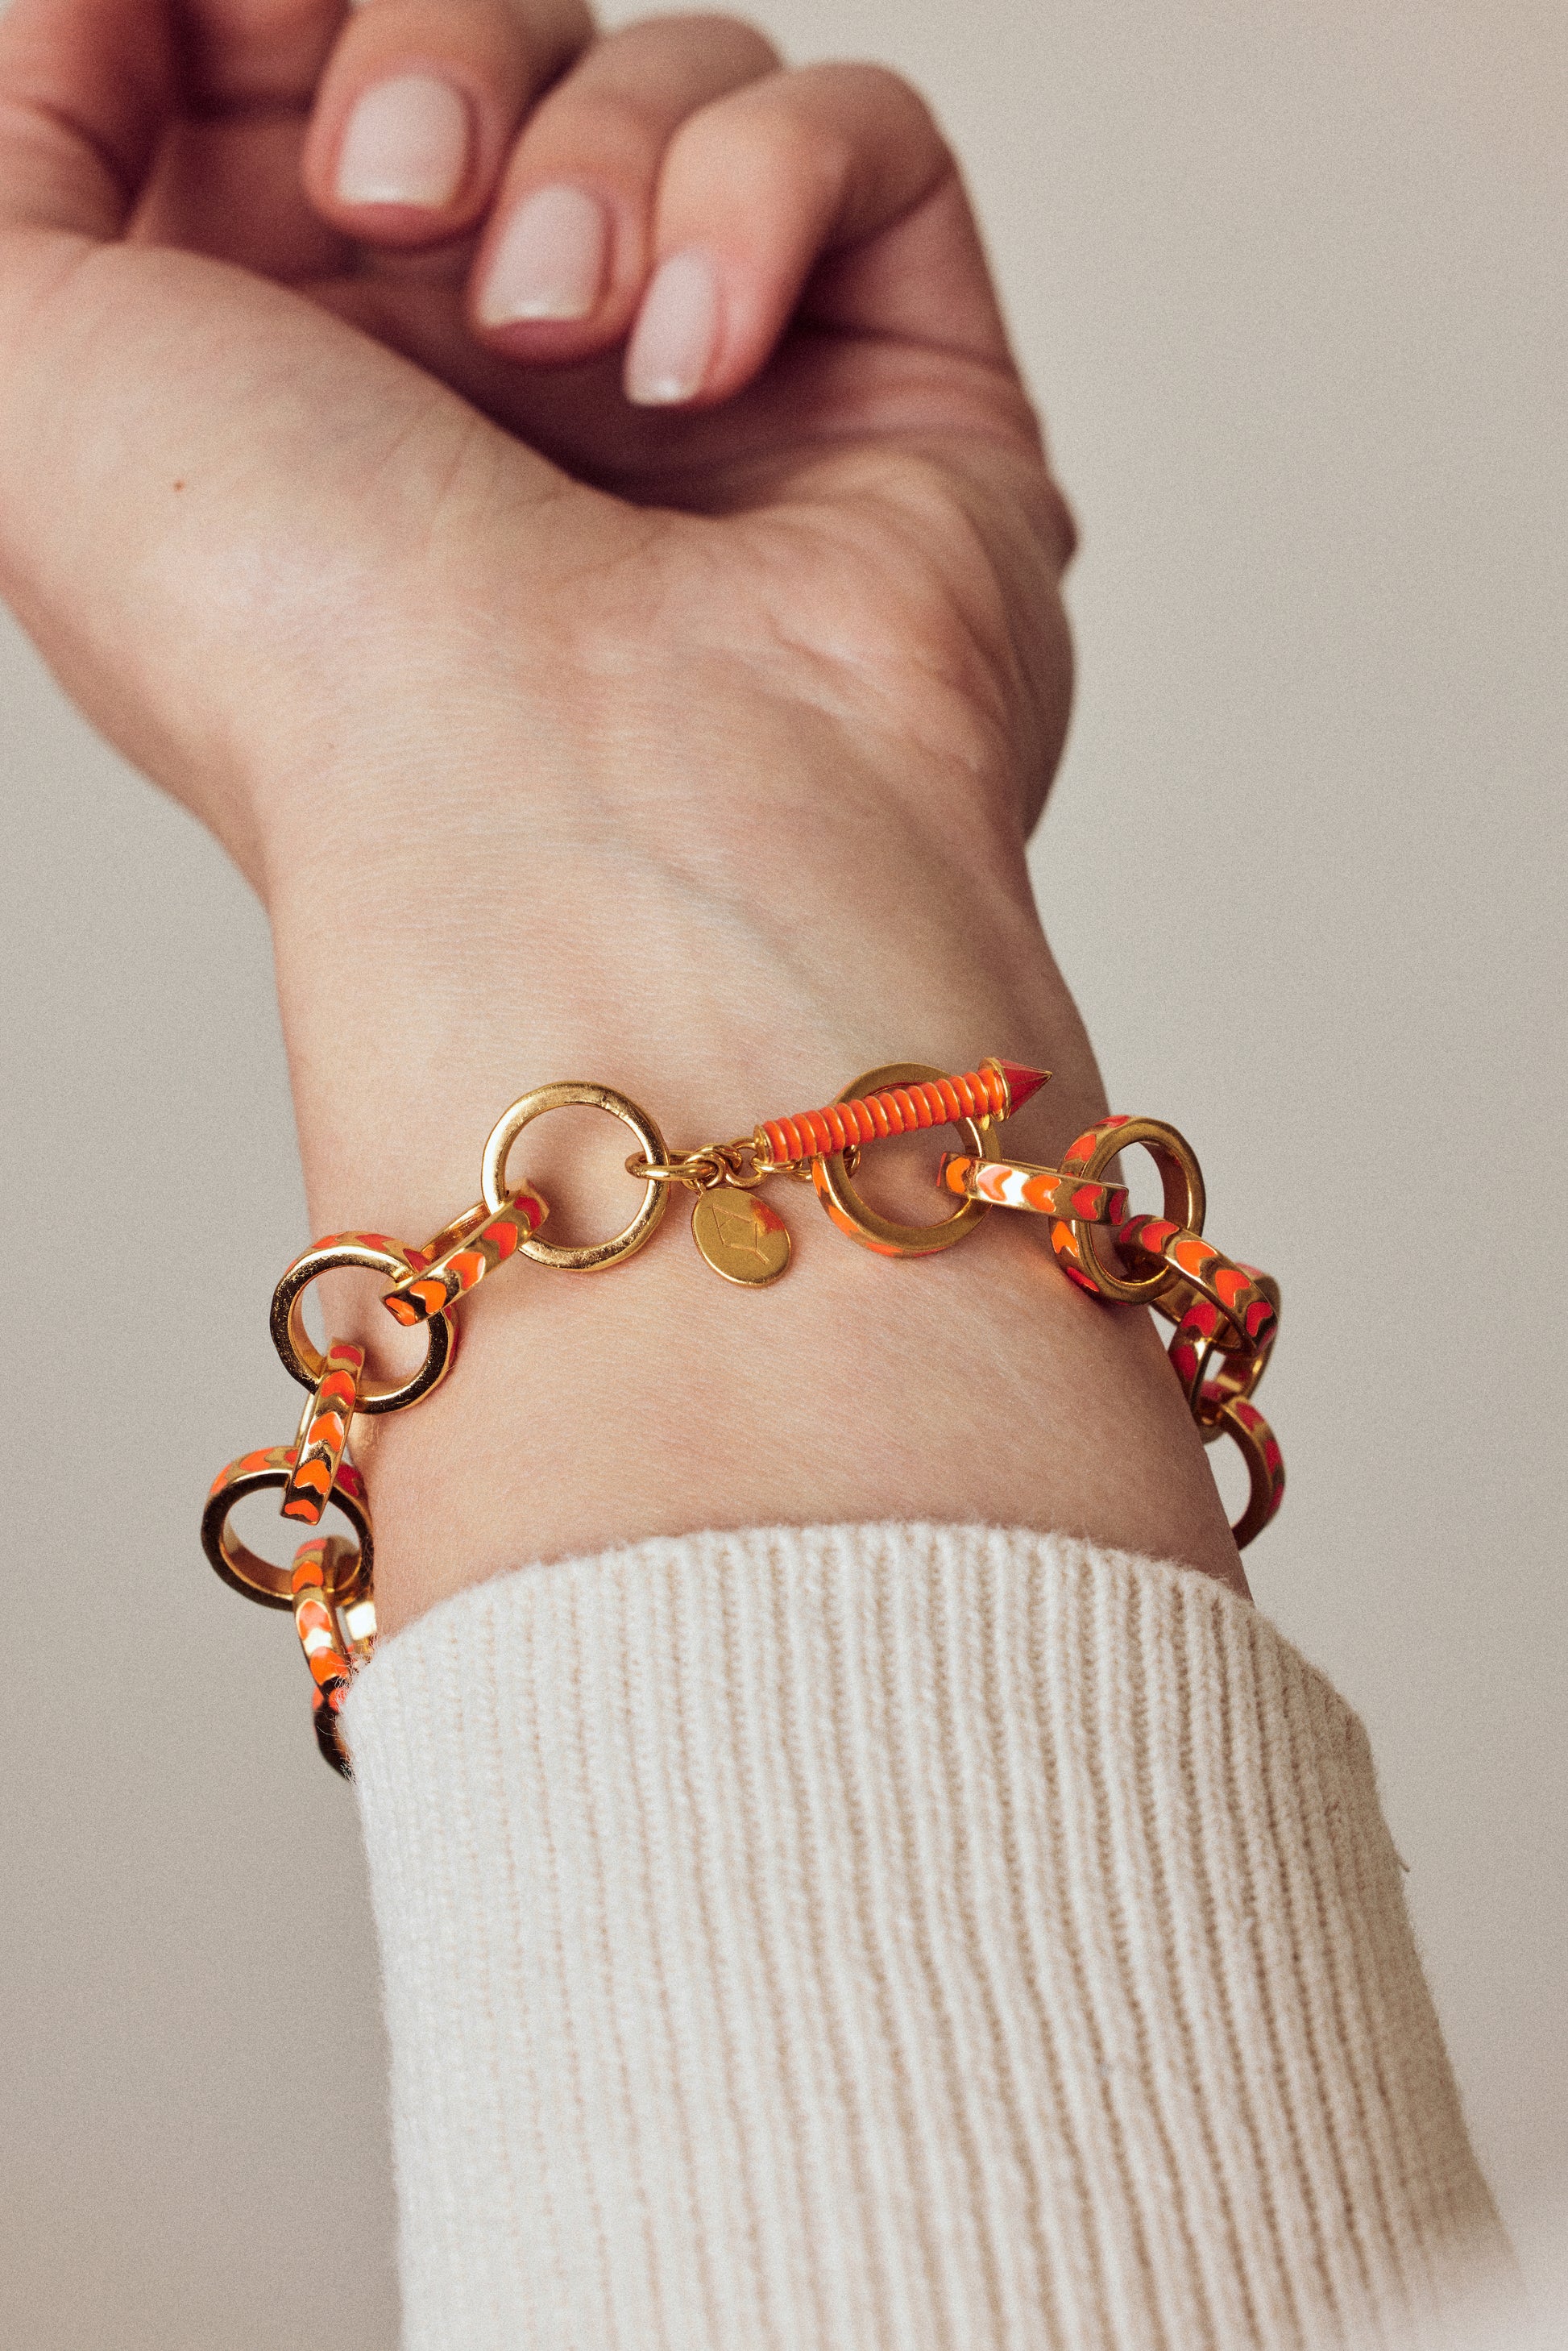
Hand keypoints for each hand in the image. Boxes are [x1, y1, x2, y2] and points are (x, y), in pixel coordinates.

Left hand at [0, 0, 1244, 1613]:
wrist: (576, 837)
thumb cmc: (310, 666)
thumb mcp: (18, 357)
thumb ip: (22, 127)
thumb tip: (109, 6)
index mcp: (308, 374)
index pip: (308, 71)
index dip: (274, 19)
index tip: (254, 47)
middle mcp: (511, 383)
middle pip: (498, 36)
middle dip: (430, 46)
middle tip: (387, 194)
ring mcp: (714, 391)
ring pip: (680, 67)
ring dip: (596, 151)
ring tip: (552, 336)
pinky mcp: (900, 390)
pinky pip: (864, 135)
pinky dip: (763, 198)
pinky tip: (694, 368)